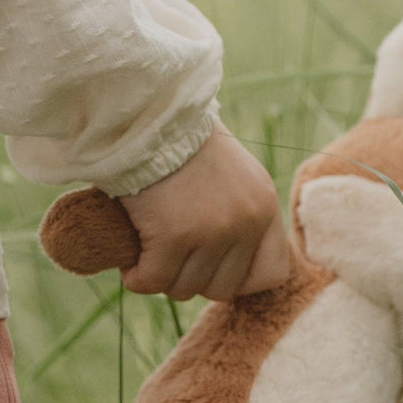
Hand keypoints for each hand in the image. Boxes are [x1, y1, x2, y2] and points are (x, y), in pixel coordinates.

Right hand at [117, 124, 290, 300]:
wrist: (149, 113)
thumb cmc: (182, 142)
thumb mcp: (234, 176)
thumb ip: (241, 217)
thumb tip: (232, 278)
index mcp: (264, 208)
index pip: (272, 274)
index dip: (240, 279)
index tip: (213, 265)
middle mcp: (245, 222)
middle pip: (221, 289)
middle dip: (193, 278)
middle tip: (170, 255)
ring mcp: (212, 231)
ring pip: (184, 289)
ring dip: (162, 276)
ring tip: (149, 250)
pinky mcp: (174, 235)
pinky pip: (153, 281)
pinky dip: (137, 277)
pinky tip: (130, 263)